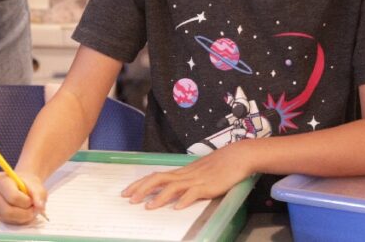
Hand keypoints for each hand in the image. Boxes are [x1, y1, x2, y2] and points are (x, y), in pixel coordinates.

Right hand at [0, 170, 47, 224]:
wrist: (20, 184)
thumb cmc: (26, 184)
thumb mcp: (35, 185)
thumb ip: (38, 194)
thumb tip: (39, 207)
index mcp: (0, 180)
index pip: (13, 196)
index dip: (26, 202)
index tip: (32, 200)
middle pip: (7, 211)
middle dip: (24, 213)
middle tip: (34, 210)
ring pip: (7, 218)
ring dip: (22, 218)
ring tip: (30, 211)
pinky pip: (7, 221)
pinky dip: (19, 220)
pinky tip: (23, 213)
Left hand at [122, 142, 253, 209]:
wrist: (237, 156)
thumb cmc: (219, 165)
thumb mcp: (198, 173)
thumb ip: (187, 181)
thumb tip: (173, 192)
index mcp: (181, 172)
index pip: (155, 176)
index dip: (139, 184)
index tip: (127, 191)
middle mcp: (185, 175)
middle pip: (158, 179)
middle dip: (141, 189)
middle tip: (129, 199)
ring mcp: (196, 180)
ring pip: (172, 186)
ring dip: (159, 197)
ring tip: (148, 207)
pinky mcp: (208, 186)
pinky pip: (194, 193)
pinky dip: (184, 200)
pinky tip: (177, 207)